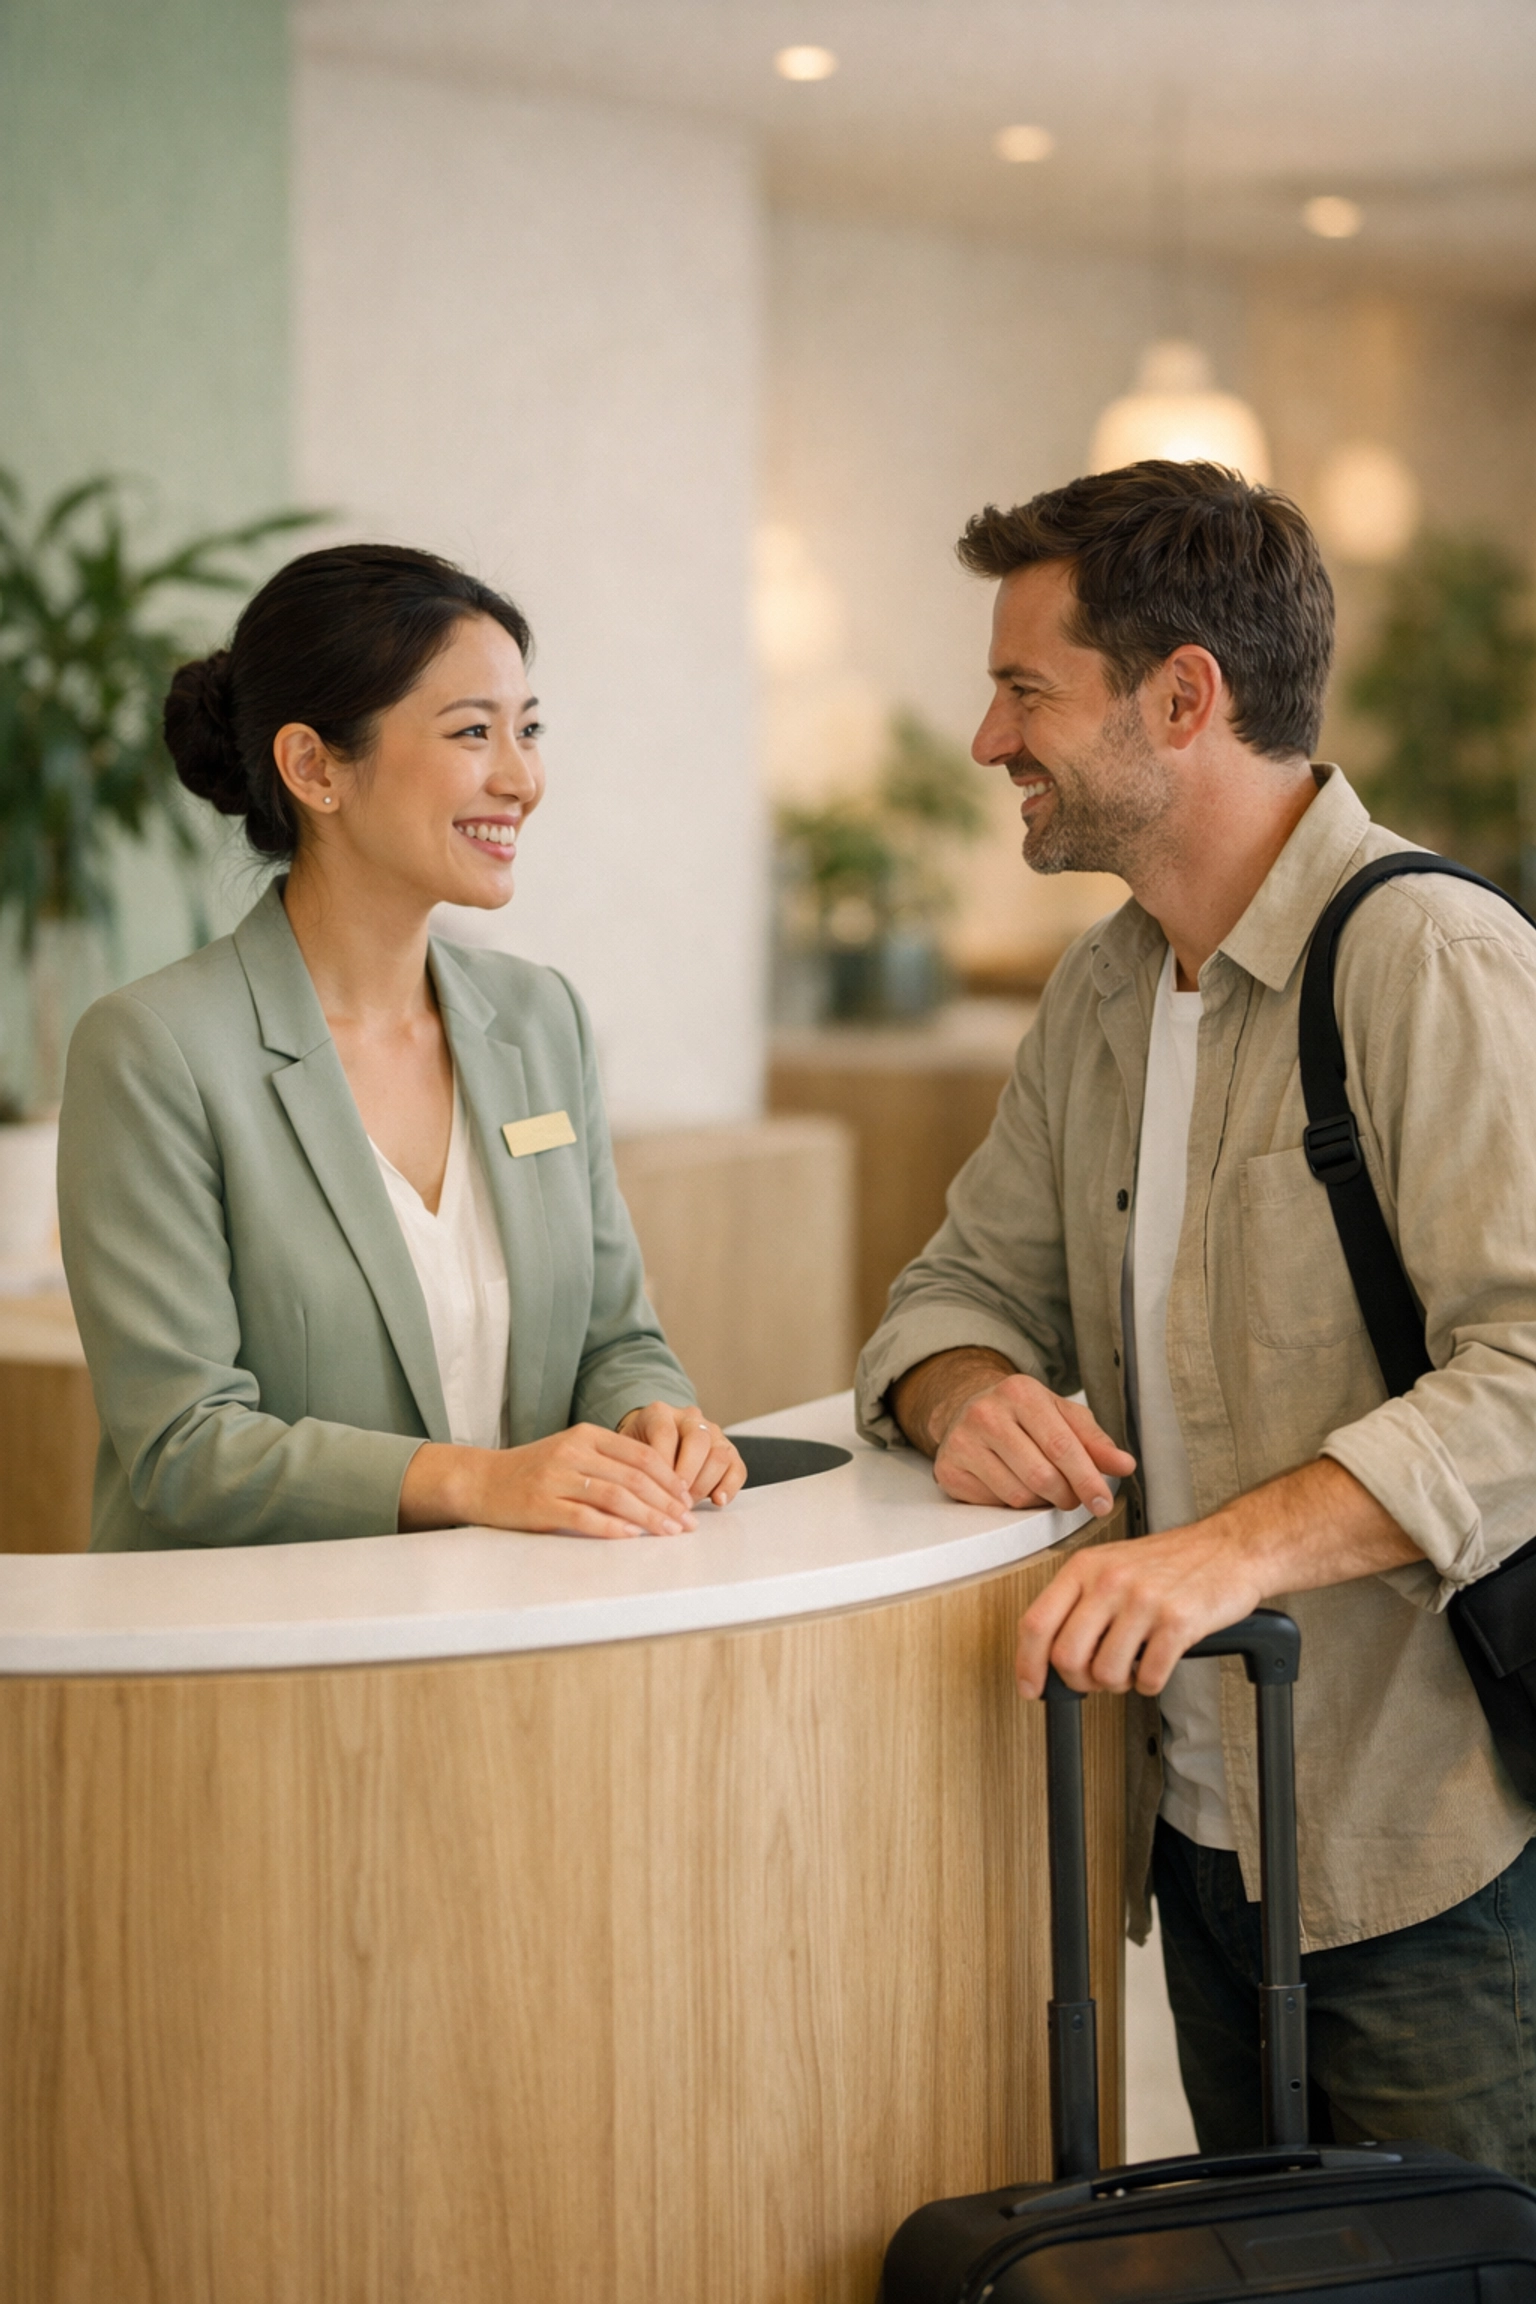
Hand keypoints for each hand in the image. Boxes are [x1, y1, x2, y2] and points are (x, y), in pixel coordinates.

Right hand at [399, 1422, 701, 1539]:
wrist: (481, 1480)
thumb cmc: (532, 1470)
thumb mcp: (571, 1452)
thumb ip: (609, 1461)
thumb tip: (658, 1485)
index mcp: (586, 1435)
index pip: (640, 1454)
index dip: (669, 1477)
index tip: (688, 1498)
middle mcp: (573, 1452)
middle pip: (634, 1477)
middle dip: (667, 1502)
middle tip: (688, 1522)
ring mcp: (556, 1478)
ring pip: (615, 1496)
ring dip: (649, 1517)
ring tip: (670, 1532)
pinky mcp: (541, 1505)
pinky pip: (585, 1517)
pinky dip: (612, 1527)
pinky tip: (632, 1536)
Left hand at [618, 1401, 746, 1507]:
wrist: (650, 1443)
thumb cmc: (635, 1452)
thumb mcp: (625, 1452)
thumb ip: (630, 1466)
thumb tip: (633, 1496)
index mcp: (660, 1413)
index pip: (665, 1434)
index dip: (664, 1465)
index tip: (657, 1490)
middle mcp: (690, 1418)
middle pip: (698, 1441)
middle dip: (688, 1476)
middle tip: (676, 1501)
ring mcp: (713, 1433)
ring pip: (720, 1455)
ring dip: (705, 1484)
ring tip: (689, 1505)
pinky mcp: (729, 1451)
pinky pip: (737, 1468)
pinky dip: (730, 1486)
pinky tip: (718, 1501)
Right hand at [921, 1363, 1134, 1518]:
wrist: (968, 1407)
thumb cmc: (1022, 1413)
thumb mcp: (1062, 1415)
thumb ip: (1095, 1440)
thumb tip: (1124, 1464)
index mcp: (1020, 1392)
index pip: (1062, 1446)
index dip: (1087, 1480)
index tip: (1102, 1503)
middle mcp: (986, 1413)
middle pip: (1041, 1476)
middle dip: (1066, 1495)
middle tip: (1071, 1496)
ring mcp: (963, 1441)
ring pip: (1018, 1495)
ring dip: (1039, 1501)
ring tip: (1041, 1485)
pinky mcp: (949, 1469)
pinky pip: (994, 1504)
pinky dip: (1012, 1503)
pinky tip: (1013, 1483)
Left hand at [1016, 1523, 1264, 1699]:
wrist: (1229, 1547)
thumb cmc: (1171, 1560)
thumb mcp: (1111, 1565)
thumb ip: (1080, 1602)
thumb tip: (1050, 1654)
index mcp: (1085, 1567)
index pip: (1037, 1622)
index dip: (1027, 1664)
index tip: (1030, 1687)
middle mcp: (1109, 1580)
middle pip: (1067, 1656)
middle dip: (1079, 1680)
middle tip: (1095, 1679)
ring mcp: (1143, 1600)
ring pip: (1106, 1672)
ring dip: (1118, 1683)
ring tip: (1132, 1666)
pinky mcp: (1177, 1621)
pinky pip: (1149, 1677)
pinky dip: (1150, 1683)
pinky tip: (1156, 1664)